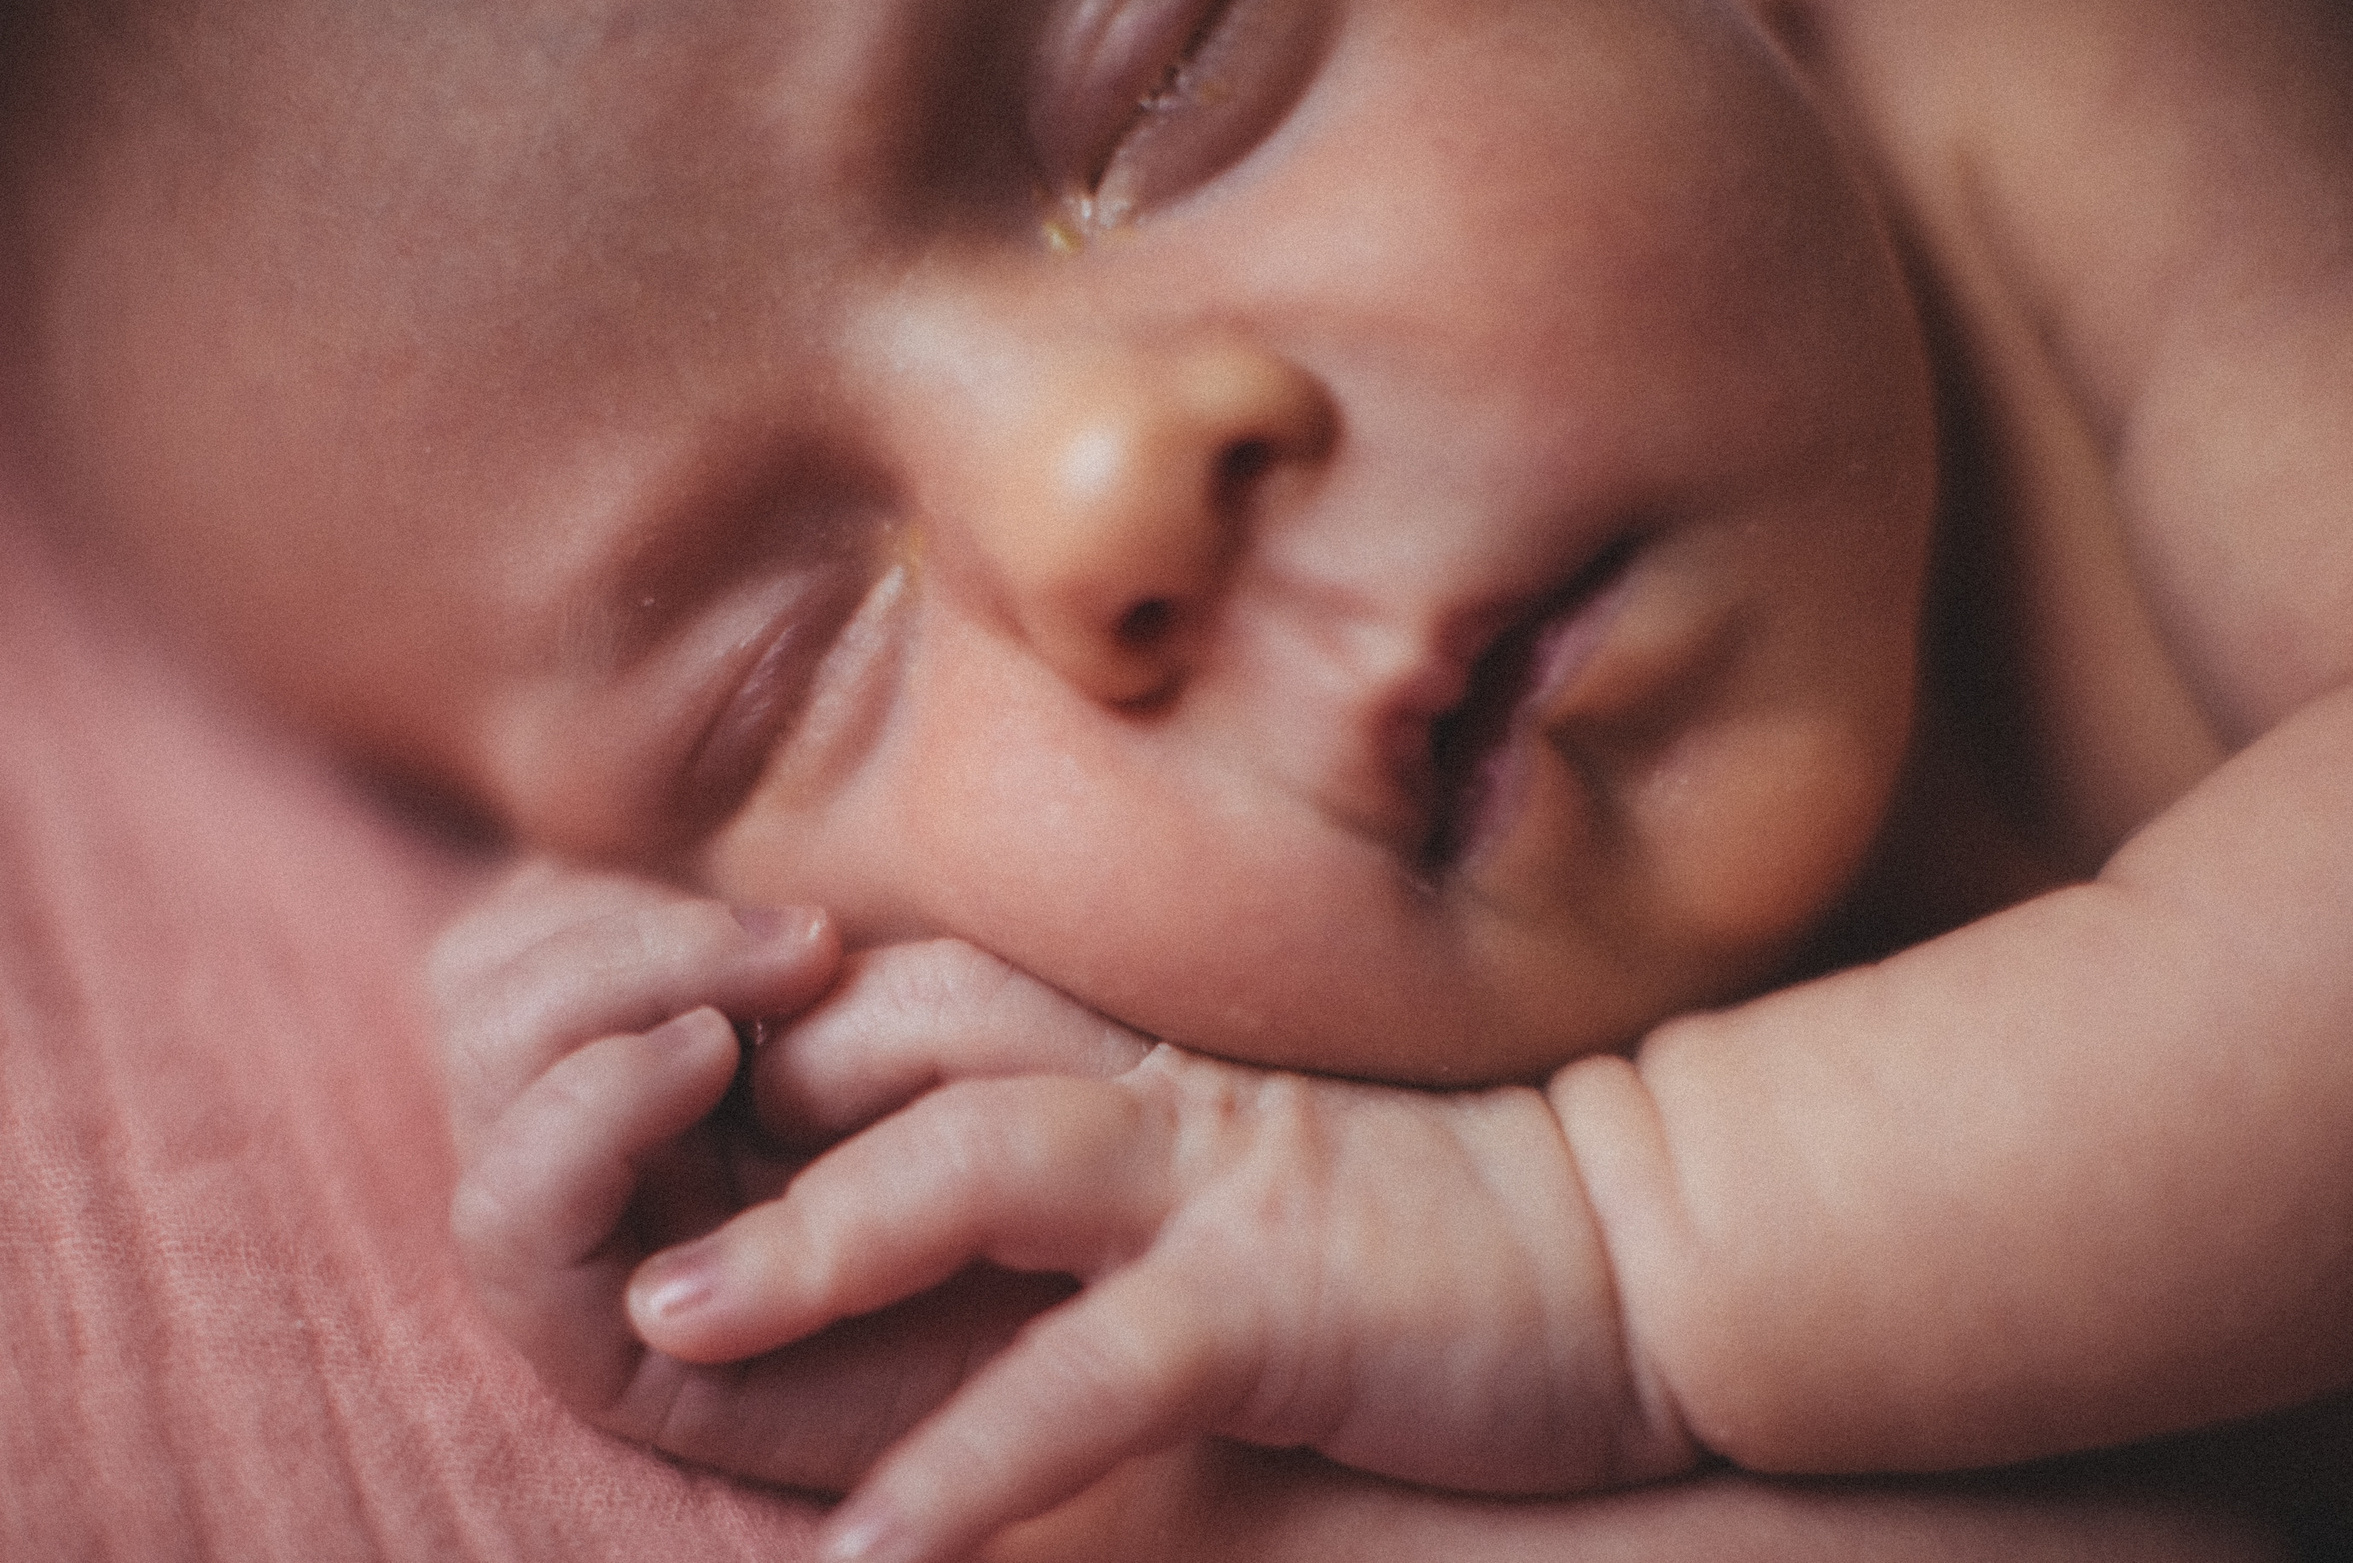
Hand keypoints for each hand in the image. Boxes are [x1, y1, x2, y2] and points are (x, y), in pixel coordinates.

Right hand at [429, 860, 1113, 1490]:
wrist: (1113, 1349)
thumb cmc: (1045, 1158)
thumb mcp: (959, 995)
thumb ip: (844, 917)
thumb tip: (760, 794)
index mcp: (659, 1036)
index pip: (537, 913)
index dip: (617, 876)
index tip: (796, 899)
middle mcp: (605, 1134)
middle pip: (484, 972)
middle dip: (619, 927)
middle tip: (798, 942)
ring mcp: (595, 1235)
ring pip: (482, 1062)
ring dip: (609, 990)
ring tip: (759, 998)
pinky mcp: (605, 1351)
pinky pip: (507, 1222)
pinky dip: (585, 1115)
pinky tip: (705, 1062)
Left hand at [626, 1045, 1706, 1562]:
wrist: (1624, 1251)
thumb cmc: (1397, 1231)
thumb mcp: (1204, 1160)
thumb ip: (1065, 1145)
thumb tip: (913, 1176)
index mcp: (1113, 1054)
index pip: (885, 1000)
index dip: (744, 1043)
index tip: (627, 1121)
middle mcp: (1143, 1089)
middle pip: (893, 1038)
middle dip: (726, 1104)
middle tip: (575, 1203)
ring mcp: (1212, 1180)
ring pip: (976, 1159)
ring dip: (810, 1238)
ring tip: (662, 1327)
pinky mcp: (1279, 1294)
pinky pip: (1099, 1369)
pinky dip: (978, 1457)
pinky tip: (878, 1558)